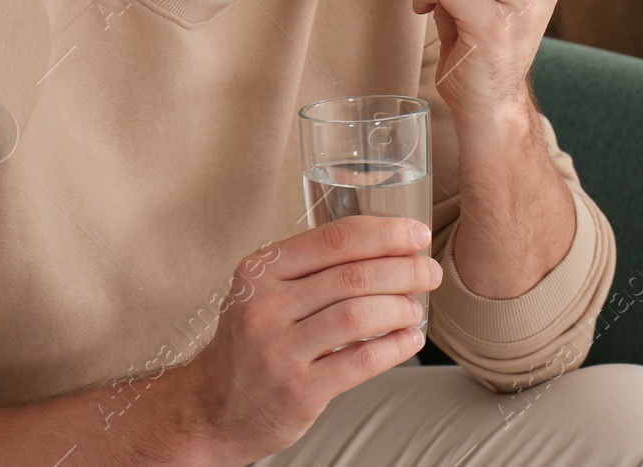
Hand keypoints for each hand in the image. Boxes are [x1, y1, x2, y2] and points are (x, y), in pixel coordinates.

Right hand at [177, 217, 442, 464]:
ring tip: (417, 308)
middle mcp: (264, 307)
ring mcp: (278, 351)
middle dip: (404, 270)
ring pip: (360, 315)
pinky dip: (395, 347)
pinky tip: (410, 339)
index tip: (418, 234)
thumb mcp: (265, 291)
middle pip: (353, 276)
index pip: (335, 239)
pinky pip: (361, 361)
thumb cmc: (252, 340)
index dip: (385, 234)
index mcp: (260, 271)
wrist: (211, 408)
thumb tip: (391, 245)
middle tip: (430, 272)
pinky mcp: (297, 390)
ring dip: (401, 308)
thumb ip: (313, 267)